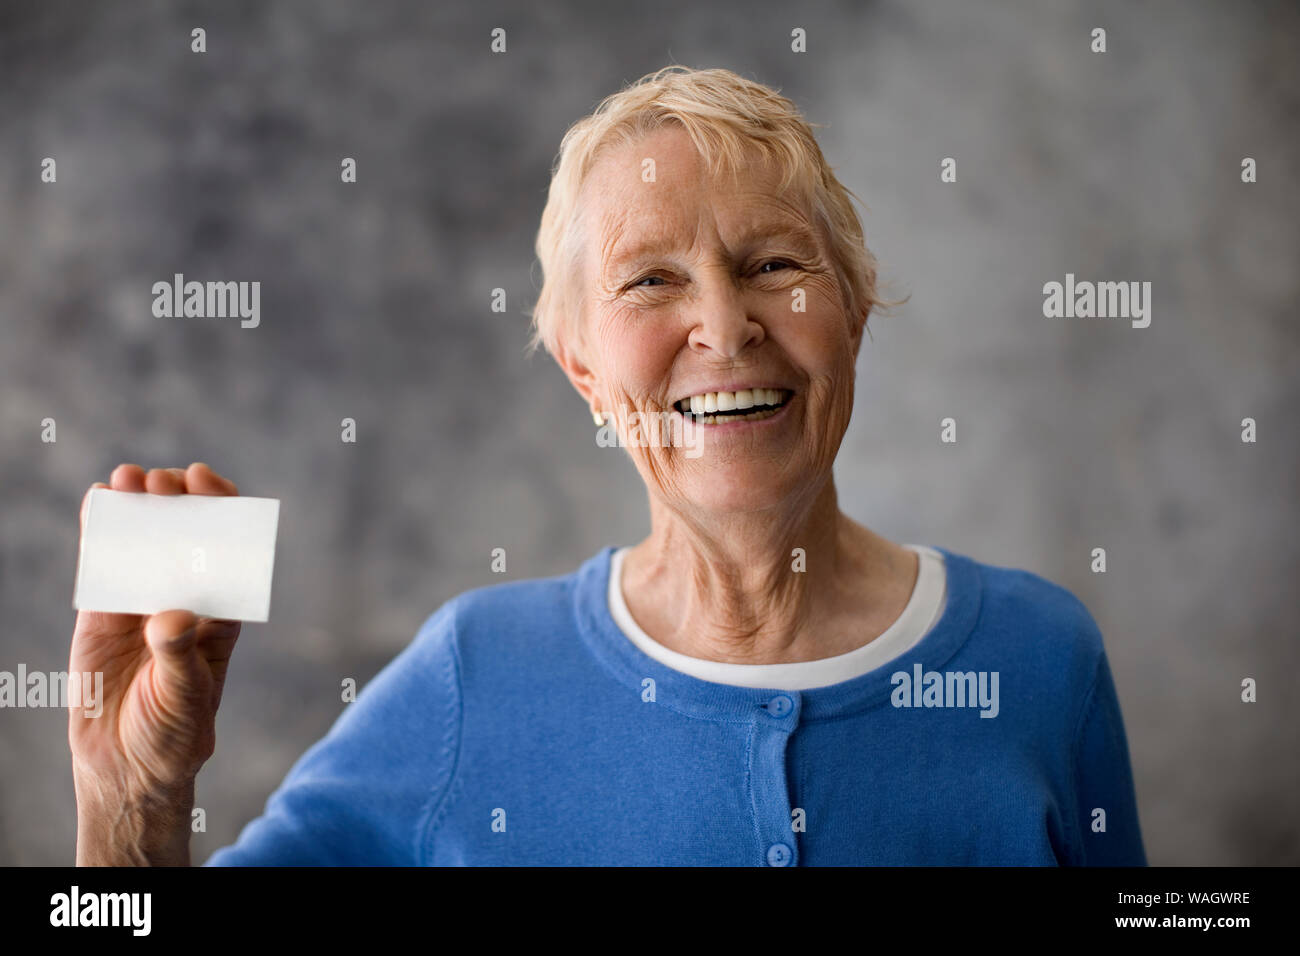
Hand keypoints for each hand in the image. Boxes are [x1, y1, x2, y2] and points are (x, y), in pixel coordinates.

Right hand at [69, 462, 242, 863]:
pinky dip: (102, 534)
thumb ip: (179, 658)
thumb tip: (171, 616)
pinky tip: (100, 502)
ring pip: (145, 545)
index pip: (228, 552)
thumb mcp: (185, 699)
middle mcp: (186, 599)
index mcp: (220, 614)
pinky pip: (104, 566)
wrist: (126, 765)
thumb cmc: (173, 733)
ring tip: (129, 478)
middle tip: (165, 480)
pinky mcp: (103, 614)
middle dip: (179, 504)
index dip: (222, 513)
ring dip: (140, 509)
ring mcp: (143, 602)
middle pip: (187, 539)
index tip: (209, 484)